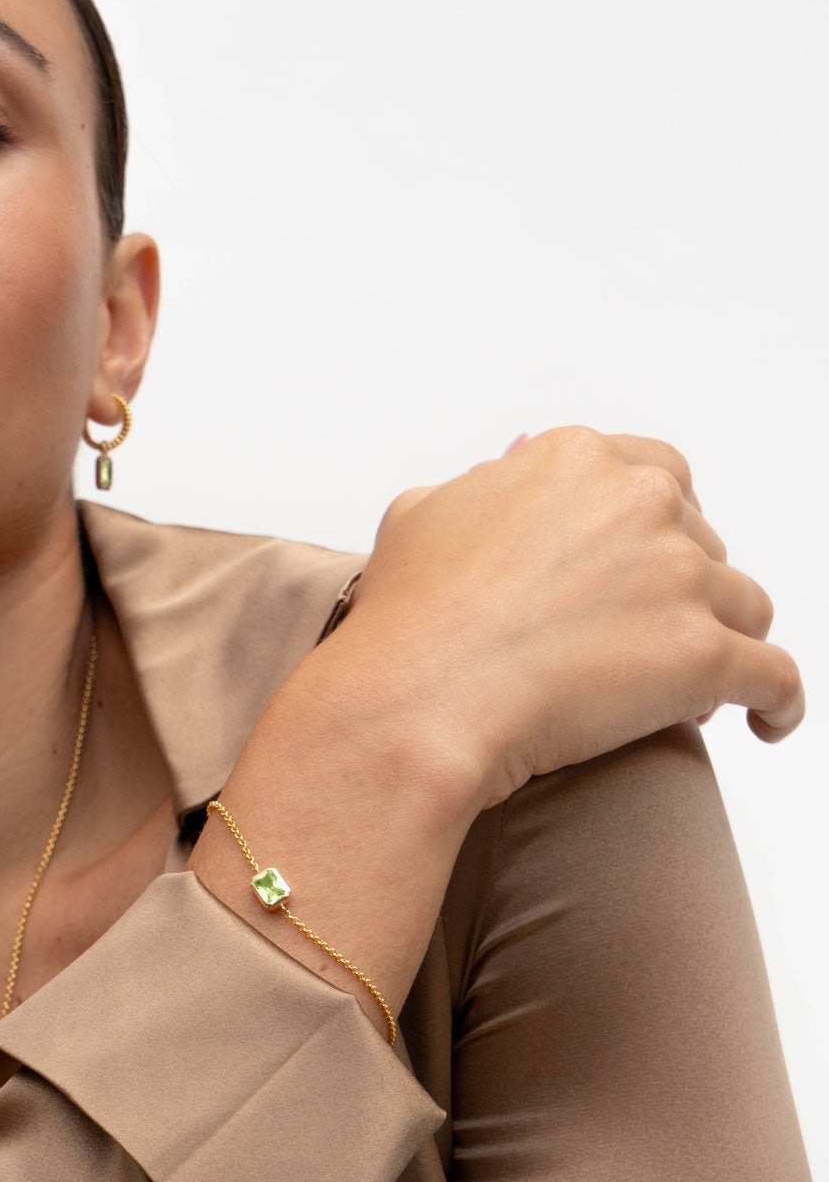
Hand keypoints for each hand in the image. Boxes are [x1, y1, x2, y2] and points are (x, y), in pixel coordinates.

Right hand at [334, 425, 803, 818]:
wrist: (415, 700)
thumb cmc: (406, 616)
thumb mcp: (418, 512)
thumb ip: (478, 483)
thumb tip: (502, 473)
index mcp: (574, 461)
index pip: (653, 474)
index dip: (648, 525)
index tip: (634, 562)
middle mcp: (638, 504)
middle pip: (700, 539)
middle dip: (678, 584)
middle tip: (638, 633)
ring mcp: (678, 578)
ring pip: (743, 605)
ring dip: (719, 638)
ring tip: (684, 683)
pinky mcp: (704, 655)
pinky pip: (776, 678)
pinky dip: (775, 702)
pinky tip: (764, 721)